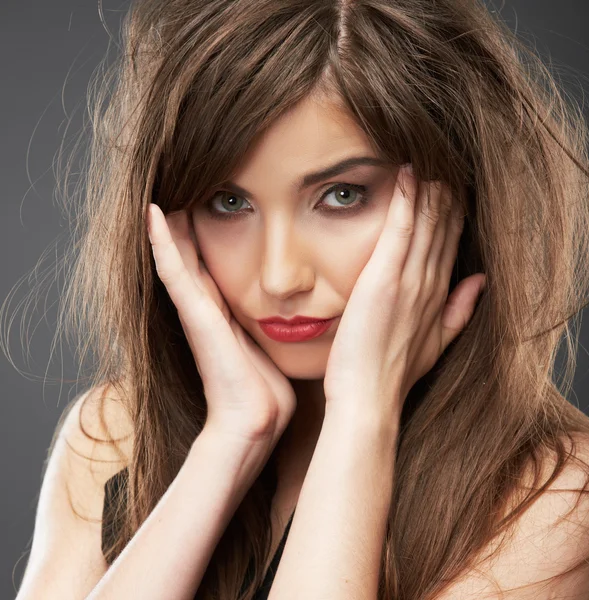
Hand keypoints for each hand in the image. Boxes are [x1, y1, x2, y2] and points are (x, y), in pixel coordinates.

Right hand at [146, 203, 295, 446]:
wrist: (254, 421)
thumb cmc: (266, 390)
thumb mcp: (271, 347)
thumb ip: (273, 328)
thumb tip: (296, 314)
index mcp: (225, 311)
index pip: (213, 262)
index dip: (210, 232)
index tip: (212, 198)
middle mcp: (206, 307)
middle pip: (192, 253)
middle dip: (187, 220)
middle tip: (180, 180)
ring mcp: (196, 310)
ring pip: (177, 254)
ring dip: (167, 222)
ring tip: (158, 187)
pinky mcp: (195, 315)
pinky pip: (174, 271)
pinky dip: (162, 242)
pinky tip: (153, 213)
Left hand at [323, 165, 485, 419]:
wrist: (368, 398)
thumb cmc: (393, 372)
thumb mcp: (436, 343)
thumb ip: (460, 310)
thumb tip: (479, 280)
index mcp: (438, 297)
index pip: (450, 244)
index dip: (454, 213)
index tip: (453, 187)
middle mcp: (428, 284)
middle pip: (444, 228)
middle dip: (446, 193)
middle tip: (445, 160)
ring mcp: (408, 281)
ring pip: (427, 224)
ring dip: (430, 189)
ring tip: (430, 157)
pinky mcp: (384, 280)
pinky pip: (400, 231)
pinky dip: (406, 201)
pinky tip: (408, 174)